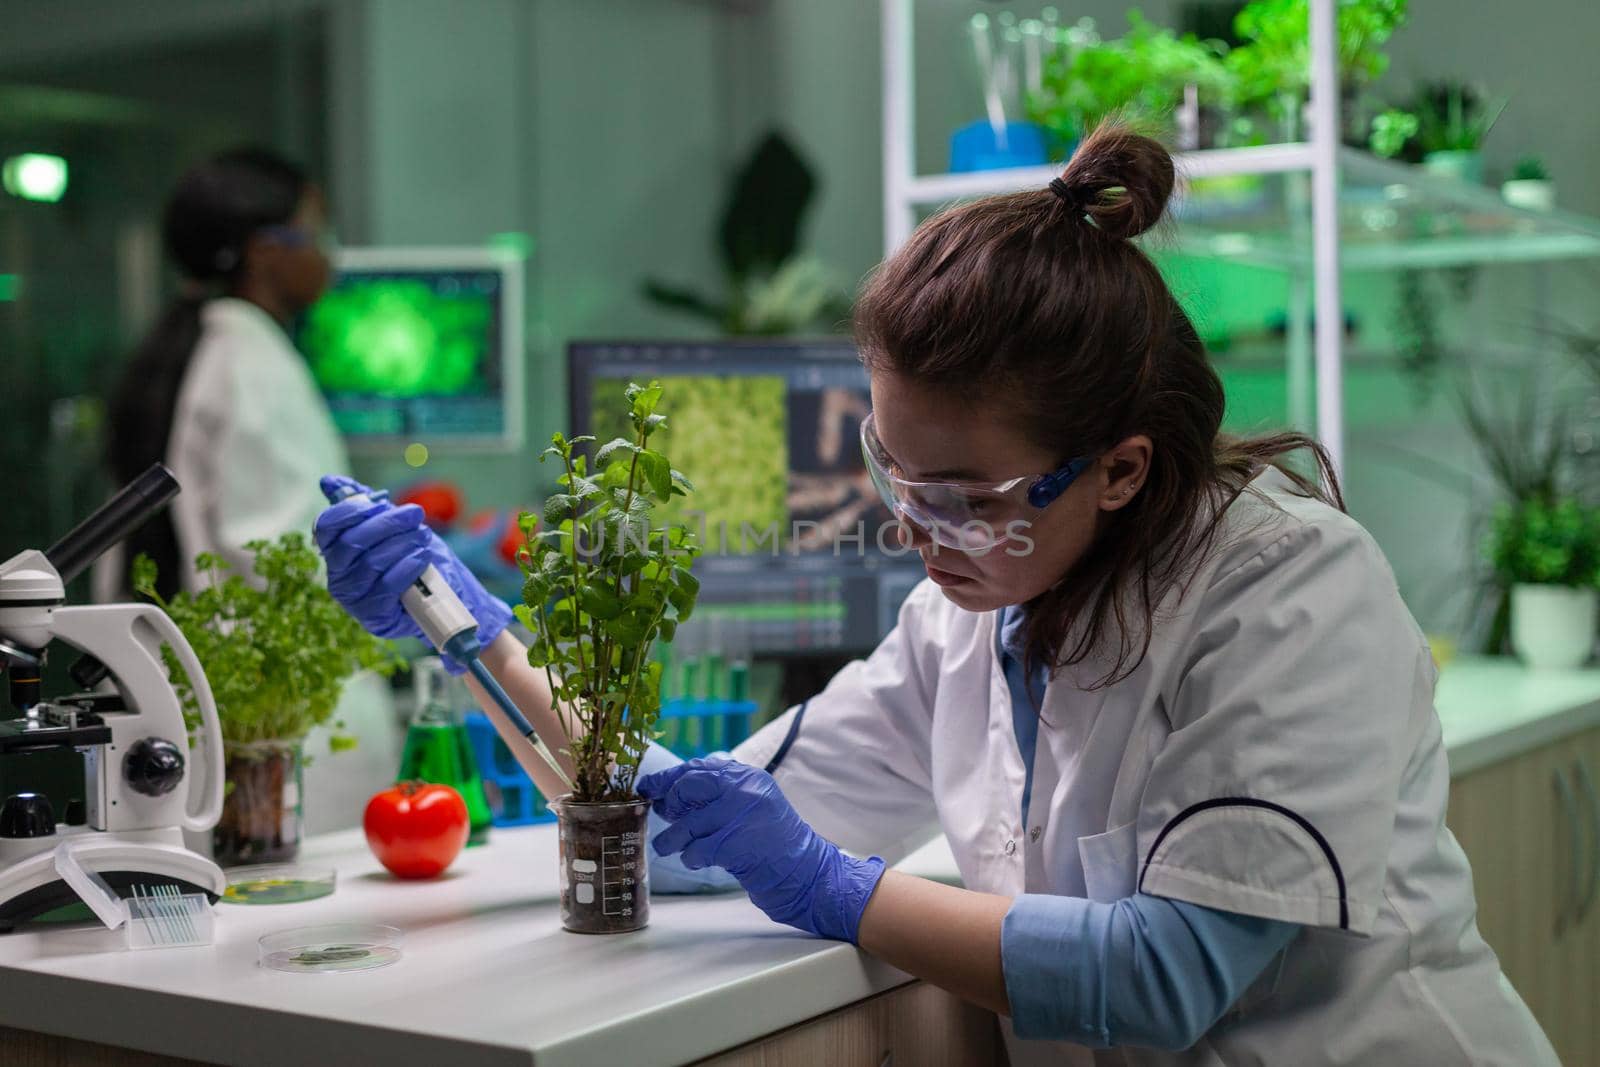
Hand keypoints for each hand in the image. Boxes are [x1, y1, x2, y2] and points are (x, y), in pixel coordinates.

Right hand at [314, 475, 512, 665]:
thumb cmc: (407, 555)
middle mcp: (337, 576)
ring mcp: (354, 599)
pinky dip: (408, 566)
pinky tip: (422, 557)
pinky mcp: (373, 616)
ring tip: (423, 536)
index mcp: (334, 551)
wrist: (437, 592)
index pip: (327, 526)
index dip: (351, 510)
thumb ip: (361, 503)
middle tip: (415, 514)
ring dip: (403, 543)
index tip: (381, 502)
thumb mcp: (388, 526)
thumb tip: (329, 482)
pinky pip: (389, 585)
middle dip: (388, 523)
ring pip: (373, 562)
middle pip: (353, 542)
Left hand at [637, 757, 885, 941]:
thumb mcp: (751, 808)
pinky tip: (696, 861)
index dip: (671, 776)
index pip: (701, 766)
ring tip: (665, 847)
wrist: (807, 873)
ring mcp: (741, 815)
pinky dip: (690, 856)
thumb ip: (719, 797)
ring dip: (672, 838)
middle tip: (660, 814)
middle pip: (690, 783)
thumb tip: (671, 797)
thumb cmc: (773, 844)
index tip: (650, 786)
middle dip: (669, 799)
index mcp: (749, 776)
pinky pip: (697, 848)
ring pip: (689, 821)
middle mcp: (746, 789)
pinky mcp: (736, 843)